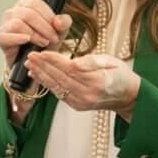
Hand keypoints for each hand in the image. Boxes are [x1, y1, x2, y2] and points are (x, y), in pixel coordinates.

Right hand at [0, 0, 71, 66]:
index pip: (35, 3)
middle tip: (53, 39)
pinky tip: (26, 41)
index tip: (57, 30)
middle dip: (44, 28)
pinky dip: (17, 38)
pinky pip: (5, 36)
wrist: (35, 60)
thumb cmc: (45, 42)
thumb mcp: (59, 31)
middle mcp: (14, 11)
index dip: (48, 16)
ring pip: (18, 24)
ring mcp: (5, 24)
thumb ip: (64, 23)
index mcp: (26, 5)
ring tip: (43, 43)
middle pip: (28, 14)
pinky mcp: (1, 38)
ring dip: (34, 35)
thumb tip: (58, 21)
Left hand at [25, 50, 140, 120]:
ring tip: (30, 65)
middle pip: (60, 78)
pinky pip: (59, 94)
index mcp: (97, 81)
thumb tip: (75, 62)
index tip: (42, 52)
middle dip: (43, 66)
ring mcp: (81, 102)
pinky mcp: (77, 106)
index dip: (54, 60)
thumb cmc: (120, 75)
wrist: (127, 96)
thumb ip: (92, 61)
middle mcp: (87, 94)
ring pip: (57, 87)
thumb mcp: (111, 61)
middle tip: (30, 56)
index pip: (69, 68)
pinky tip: (39, 76)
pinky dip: (47, 84)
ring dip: (42, 76)